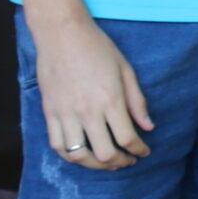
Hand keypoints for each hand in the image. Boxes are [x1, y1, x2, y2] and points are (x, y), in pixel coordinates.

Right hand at [28, 10, 151, 169]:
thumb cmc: (97, 47)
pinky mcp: (49, 112)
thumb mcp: (125, 70)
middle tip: (127, 160)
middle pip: (104, 154)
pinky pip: (57, 145)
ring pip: (78, 156)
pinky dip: (71, 156)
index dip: (139, 150)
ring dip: (95, 165)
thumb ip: (137, 101)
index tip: (144, 152)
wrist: (61, 33)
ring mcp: (65, 113)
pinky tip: (82, 154)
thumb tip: (148, 127)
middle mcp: (87, 111)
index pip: (127, 138)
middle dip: (120, 162)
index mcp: (110, 100)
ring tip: (106, 161)